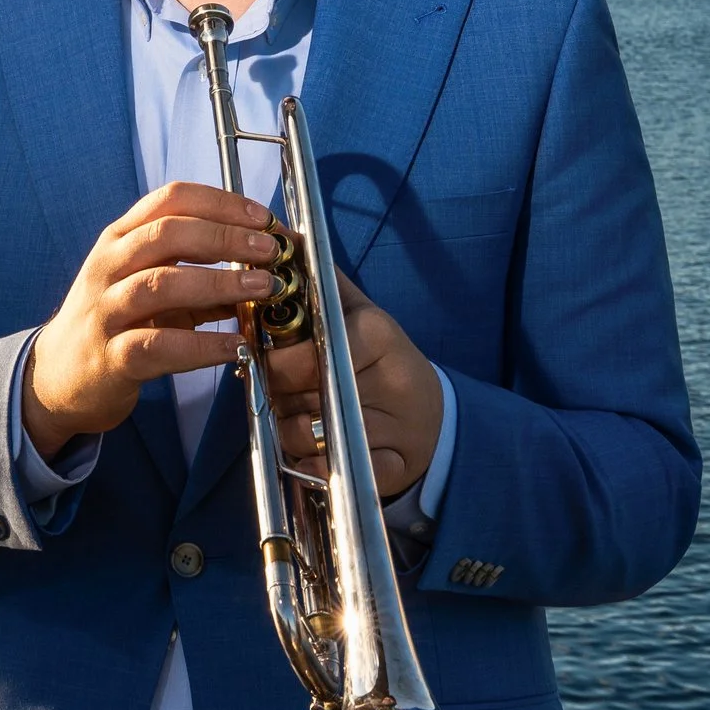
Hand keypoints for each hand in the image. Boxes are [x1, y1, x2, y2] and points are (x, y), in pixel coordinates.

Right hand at [22, 182, 277, 458]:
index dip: (222, 202)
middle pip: (168, 234)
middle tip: (270, 249)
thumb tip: (265, 265)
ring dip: (219, 283)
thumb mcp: (150, 284)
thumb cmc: (116, 321)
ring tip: (263, 288)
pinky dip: (202, 346)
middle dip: (226, 237)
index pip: (171, 199)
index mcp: (120, 238)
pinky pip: (159, 346)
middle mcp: (108, 266)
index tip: (264, 217)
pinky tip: (235, 347)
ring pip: (161, 285)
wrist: (57, 376)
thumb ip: (200, 271)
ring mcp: (105, 311)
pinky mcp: (110, 357)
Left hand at [262, 270, 441, 499]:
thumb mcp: (360, 314)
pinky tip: (325, 451)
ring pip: (303, 436)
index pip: (299, 353)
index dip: (274, 362)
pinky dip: (314, 467)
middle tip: (292, 391)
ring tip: (310, 417)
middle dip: (280, 396)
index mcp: (373, 334)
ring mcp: (389, 427)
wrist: (435, 418)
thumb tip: (284, 238)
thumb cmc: (383, 361)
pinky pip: (326, 471)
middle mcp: (384, 378)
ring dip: (291, 432)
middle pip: (295, 394)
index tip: (275, 360)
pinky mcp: (390, 468)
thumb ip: (322, 282)